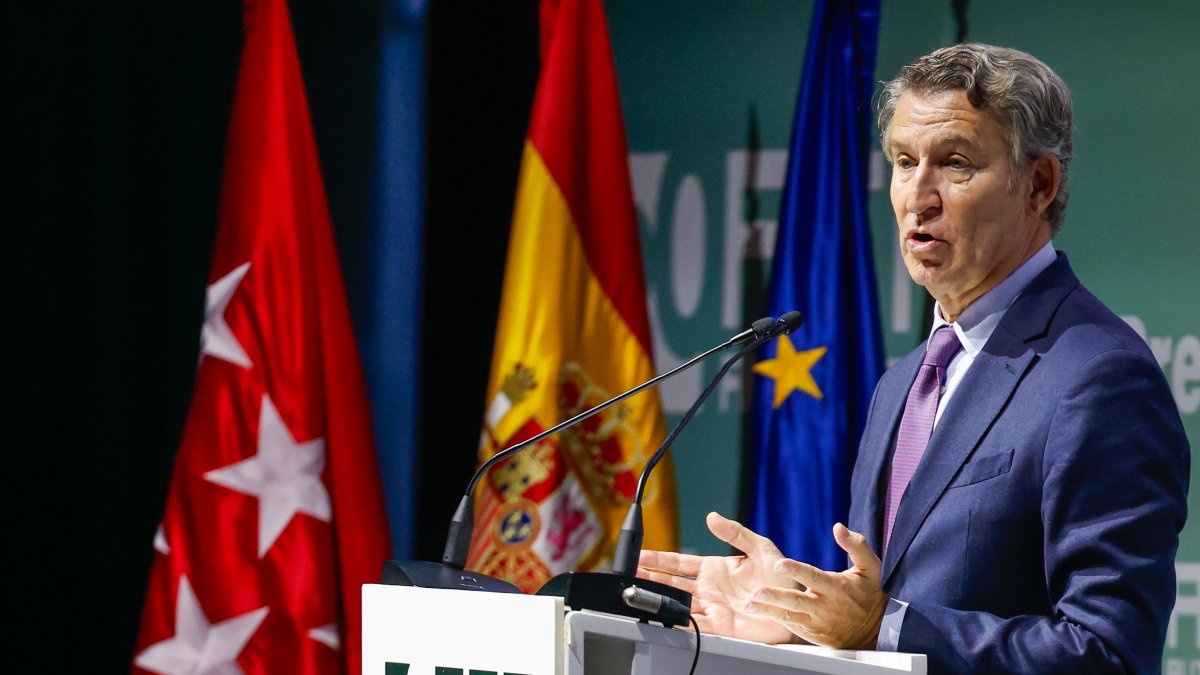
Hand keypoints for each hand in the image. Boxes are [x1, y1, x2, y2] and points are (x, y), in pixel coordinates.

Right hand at [637, 512, 799, 643]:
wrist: (796, 604)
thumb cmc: (780, 577)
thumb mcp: (760, 547)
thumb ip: (735, 532)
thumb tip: (712, 517)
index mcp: (714, 568)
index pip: (678, 563)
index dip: (658, 559)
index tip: (640, 555)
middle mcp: (709, 589)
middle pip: (671, 583)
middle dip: (650, 578)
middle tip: (631, 573)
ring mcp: (713, 608)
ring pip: (678, 603)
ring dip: (659, 599)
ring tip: (640, 594)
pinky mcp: (721, 626)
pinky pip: (696, 625)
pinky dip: (680, 622)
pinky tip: (667, 618)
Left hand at [743, 523, 886, 648]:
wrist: (874, 631)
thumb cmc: (868, 594)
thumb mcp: (870, 567)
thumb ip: (856, 545)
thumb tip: (839, 527)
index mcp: (835, 587)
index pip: (813, 577)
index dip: (796, 570)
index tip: (779, 564)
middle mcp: (823, 605)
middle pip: (796, 601)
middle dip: (775, 596)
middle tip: (756, 593)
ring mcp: (815, 621)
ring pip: (789, 616)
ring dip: (767, 610)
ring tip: (748, 605)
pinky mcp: (810, 632)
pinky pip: (790, 626)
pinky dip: (774, 619)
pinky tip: (757, 612)